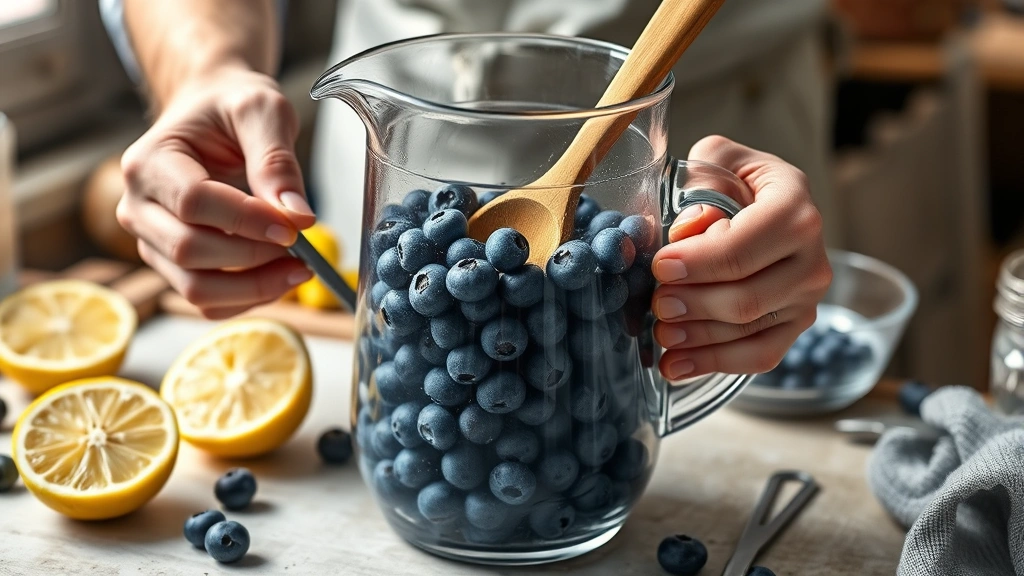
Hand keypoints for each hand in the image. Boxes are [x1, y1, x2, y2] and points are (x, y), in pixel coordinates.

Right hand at [116, 68, 316, 318]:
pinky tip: (280, 277)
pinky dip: (247, 298)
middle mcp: (138, 206)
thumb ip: (277, 161)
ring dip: (253, 287)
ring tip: (299, 269)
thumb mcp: (262, 111)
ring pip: (195, 287)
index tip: (294, 227)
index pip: (194, 203)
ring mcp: (151, 240)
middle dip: (253, 257)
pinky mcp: (172, 264)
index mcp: (148, 161)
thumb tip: (297, 216)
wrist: (213, 112)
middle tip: (303, 249)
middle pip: (188, 251)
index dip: (247, 221)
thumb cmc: (231, 106)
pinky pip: (206, 300)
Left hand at [652, 136, 831, 378]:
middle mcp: (812, 255)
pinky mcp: (795, 326)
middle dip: (694, 305)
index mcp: (794, 207)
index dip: (698, 262)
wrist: (764, 204)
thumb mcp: (717, 159)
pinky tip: (675, 366)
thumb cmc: (735, 181)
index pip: (745, 246)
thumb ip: (703, 181)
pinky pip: (759, 355)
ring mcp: (807, 296)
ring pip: (750, 330)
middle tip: (657, 304)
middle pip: (747, 297)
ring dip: (697, 338)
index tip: (661, 268)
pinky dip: (713, 363)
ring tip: (661, 334)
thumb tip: (691, 227)